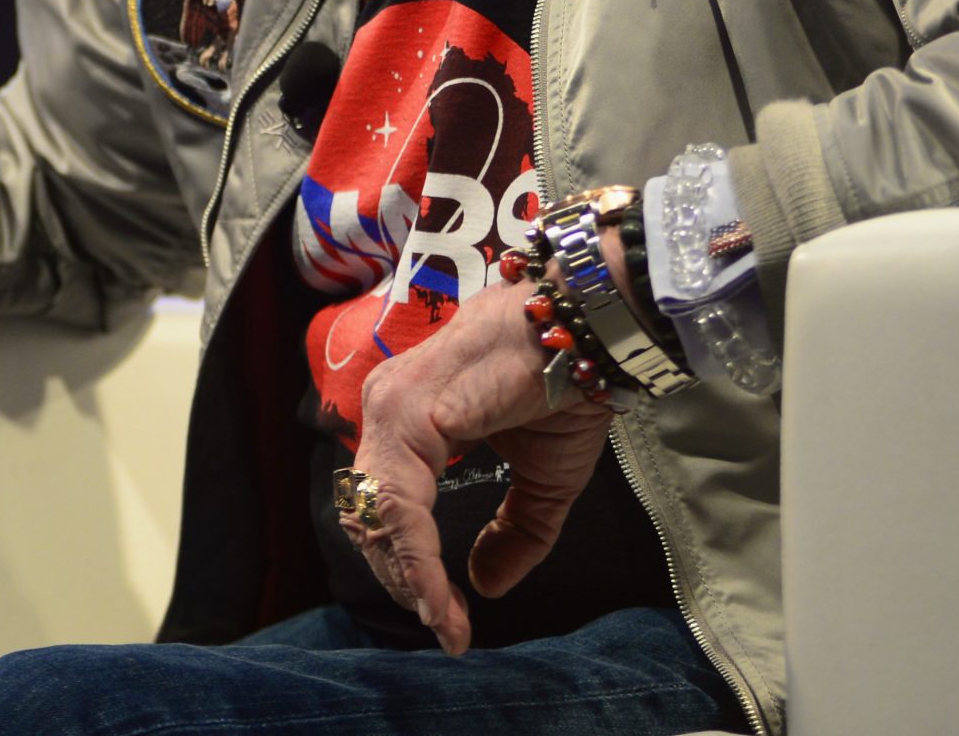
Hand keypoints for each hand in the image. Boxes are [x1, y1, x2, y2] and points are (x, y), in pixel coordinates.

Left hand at [346, 280, 615, 655]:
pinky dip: (418, 560)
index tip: (446, 624)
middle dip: (403, 580)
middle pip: (370, 516)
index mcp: (407, 418)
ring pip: (378, 516)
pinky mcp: (409, 412)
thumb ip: (512, 533)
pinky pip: (401, 504)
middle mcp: (387, 407)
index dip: (407, 569)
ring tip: (446, 623)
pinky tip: (442, 599)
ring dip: (409, 579)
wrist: (587, 332)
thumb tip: (482, 586)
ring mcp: (392, 406)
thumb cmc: (563, 390)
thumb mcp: (542, 481)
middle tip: (446, 627)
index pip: (384, 506)